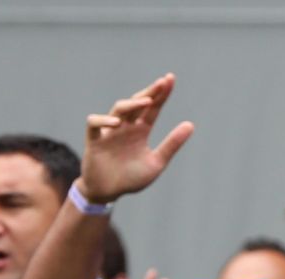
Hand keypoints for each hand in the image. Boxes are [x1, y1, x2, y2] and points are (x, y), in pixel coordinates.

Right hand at [80, 74, 194, 203]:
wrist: (109, 193)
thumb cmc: (132, 178)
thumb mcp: (157, 162)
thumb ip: (172, 144)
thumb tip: (190, 124)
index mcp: (141, 131)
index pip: (153, 109)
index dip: (161, 95)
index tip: (170, 80)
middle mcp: (125, 127)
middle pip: (137, 103)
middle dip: (150, 92)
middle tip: (162, 82)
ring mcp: (109, 132)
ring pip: (118, 110)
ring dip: (131, 105)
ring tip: (146, 102)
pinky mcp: (94, 140)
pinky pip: (94, 124)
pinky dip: (103, 121)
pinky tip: (116, 123)